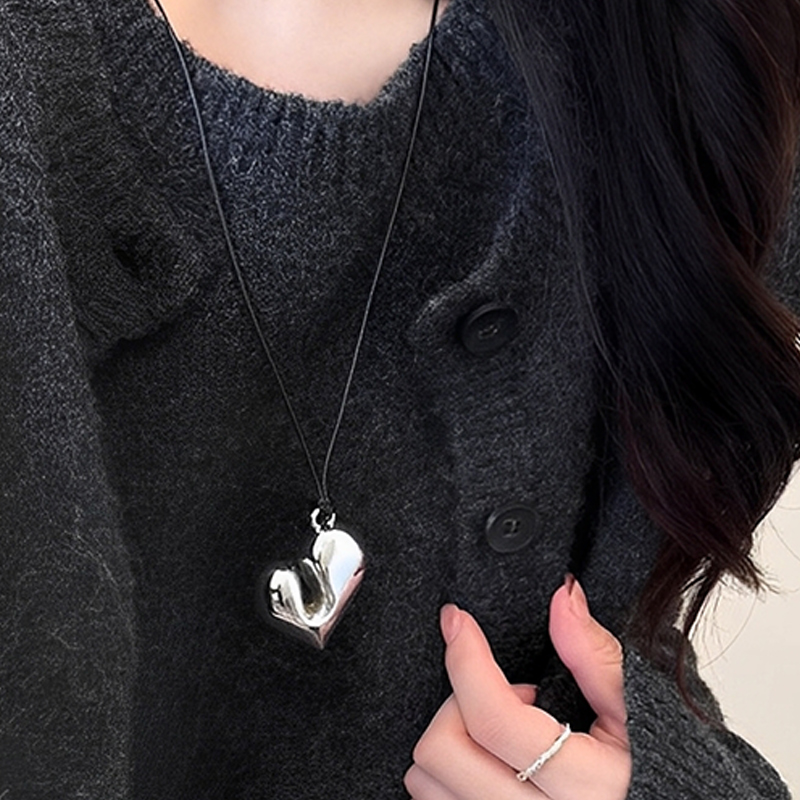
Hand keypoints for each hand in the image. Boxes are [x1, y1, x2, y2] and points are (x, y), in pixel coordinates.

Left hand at [405, 576, 631, 798]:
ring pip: (428, 781)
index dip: (466, 657)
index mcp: (586, 789)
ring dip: (453, 737)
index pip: (495, 719)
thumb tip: (563, 597)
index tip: (457, 620)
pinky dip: (446, 771)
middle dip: (460, 702)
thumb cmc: (657, 766)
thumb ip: (597, 654)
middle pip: (444, 751)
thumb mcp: (640, 709)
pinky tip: (488, 759)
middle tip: (505, 693)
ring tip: (503, 731)